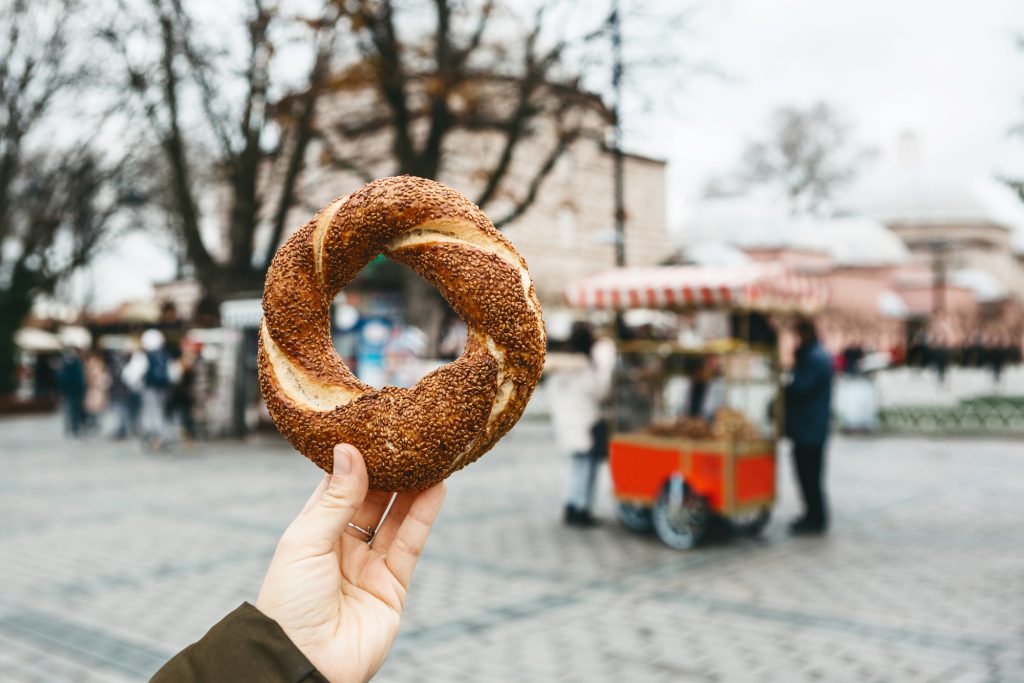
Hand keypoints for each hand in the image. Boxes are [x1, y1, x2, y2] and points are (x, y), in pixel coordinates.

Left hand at [256, 444, 445, 682]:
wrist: (303, 662)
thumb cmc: (290, 603)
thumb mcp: (306, 541)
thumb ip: (336, 498)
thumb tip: (350, 450)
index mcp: (313, 534)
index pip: (337, 488)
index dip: (355, 461)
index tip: (373, 430)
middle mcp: (341, 547)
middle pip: (371, 500)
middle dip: (389, 471)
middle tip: (408, 438)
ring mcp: (368, 567)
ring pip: (395, 519)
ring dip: (412, 488)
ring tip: (429, 455)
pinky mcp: (393, 587)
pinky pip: (411, 543)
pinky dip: (424, 515)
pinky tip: (436, 487)